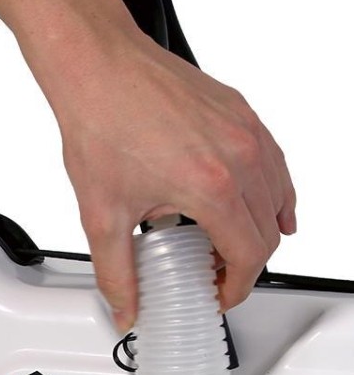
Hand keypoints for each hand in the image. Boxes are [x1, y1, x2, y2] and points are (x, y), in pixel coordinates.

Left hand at [0, 0, 296, 331]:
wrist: (97, 67)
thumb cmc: (101, 123)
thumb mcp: (103, 215)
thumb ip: (116, 273)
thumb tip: (125, 307)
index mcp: (211, 186)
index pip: (249, 255)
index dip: (237, 286)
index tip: (220, 294)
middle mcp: (239, 155)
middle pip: (268, 231)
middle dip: (246, 263)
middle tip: (217, 276)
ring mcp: (245, 130)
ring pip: (277, 195)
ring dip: (261, 228)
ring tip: (228, 244)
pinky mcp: (241, 111)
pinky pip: (273, 162)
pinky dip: (270, 191)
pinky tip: (256, 202)